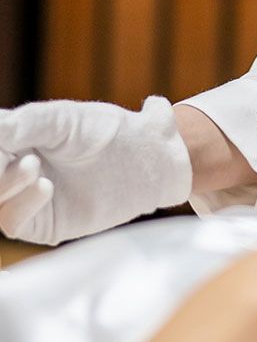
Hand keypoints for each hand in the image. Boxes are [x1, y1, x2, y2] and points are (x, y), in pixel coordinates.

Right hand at [0, 98, 191, 245]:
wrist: (157, 159)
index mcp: (15, 135)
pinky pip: (13, 221)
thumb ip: (26, 123)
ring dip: (4, 183)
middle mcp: (13, 165)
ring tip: (33, 167)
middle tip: (1, 158)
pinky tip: (44, 186)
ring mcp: (25, 195)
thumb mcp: (66, 119)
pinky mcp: (42, 221)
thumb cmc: (115, 131)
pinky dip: (21, 204)